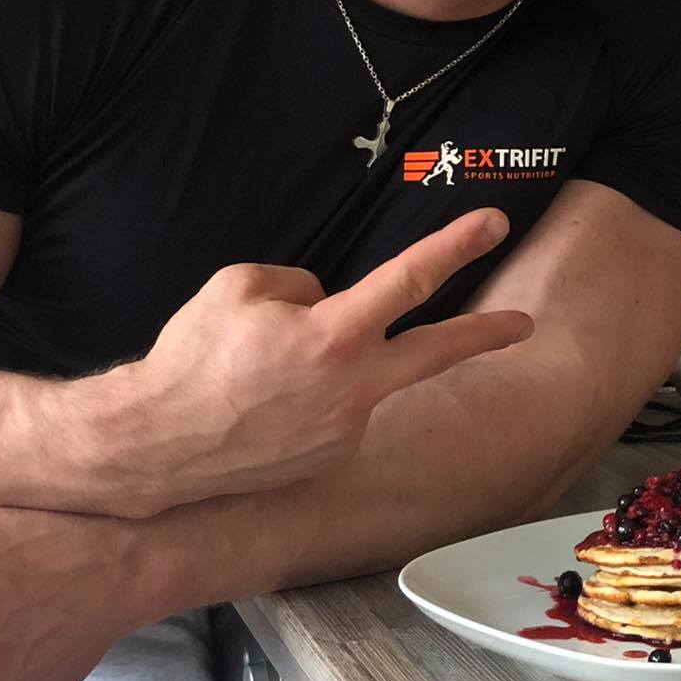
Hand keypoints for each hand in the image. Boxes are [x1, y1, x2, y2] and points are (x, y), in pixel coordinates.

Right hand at [85, 208, 531, 516]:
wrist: (156, 445)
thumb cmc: (192, 358)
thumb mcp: (240, 287)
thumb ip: (301, 285)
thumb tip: (326, 301)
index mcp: (336, 335)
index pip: (411, 278)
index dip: (455, 245)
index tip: (493, 224)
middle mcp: (355, 386)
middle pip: (439, 350)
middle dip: (486, 332)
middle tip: (524, 322)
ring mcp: (348, 428)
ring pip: (364, 378)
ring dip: (338, 366)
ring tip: (266, 375)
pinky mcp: (333, 456)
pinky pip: (337, 410)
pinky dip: (315, 399)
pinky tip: (269, 407)